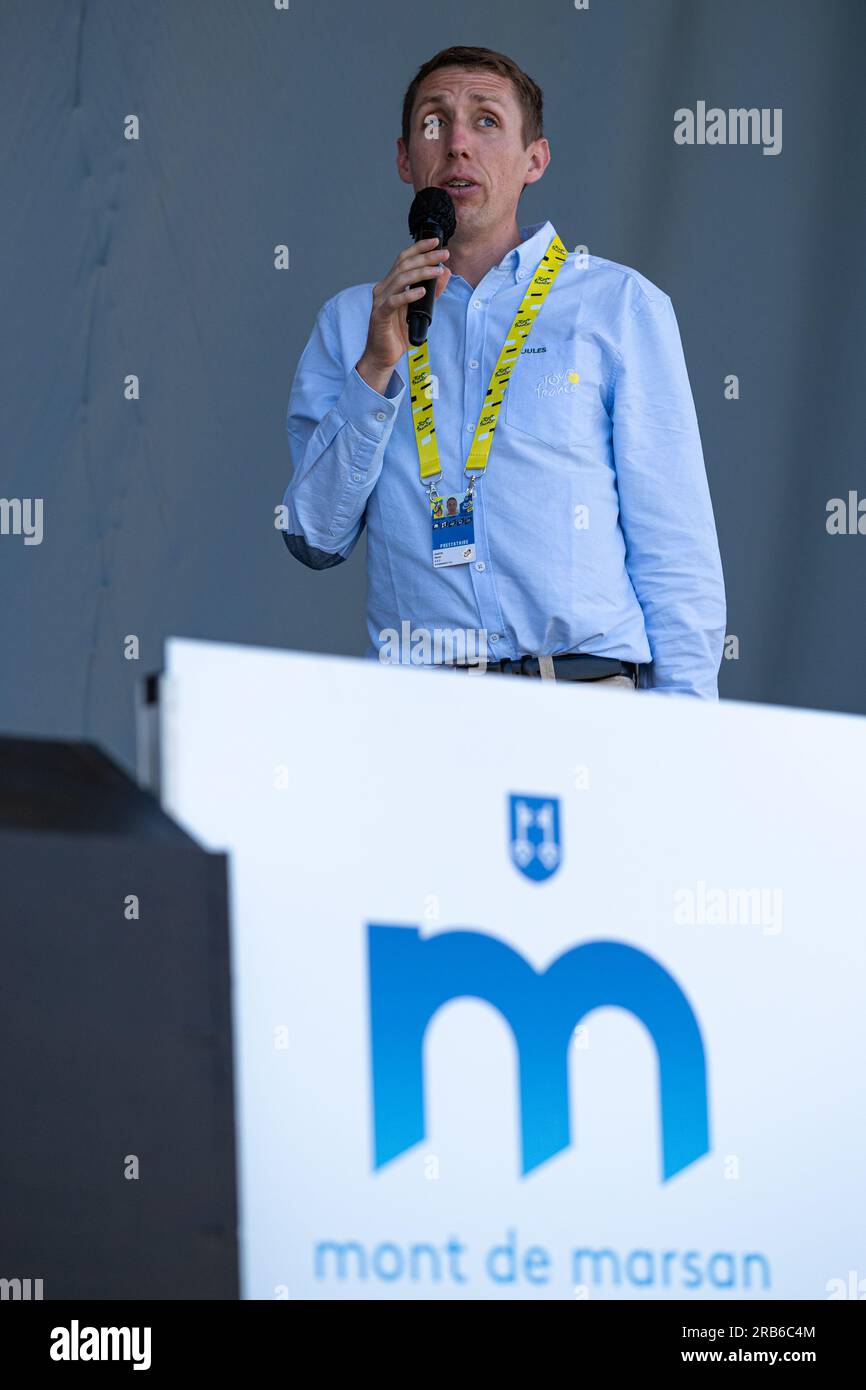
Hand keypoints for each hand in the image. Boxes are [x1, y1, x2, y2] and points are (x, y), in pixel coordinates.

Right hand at [356, 238, 450, 392]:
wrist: (382, 356)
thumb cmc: (398, 334)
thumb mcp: (420, 310)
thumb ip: (432, 292)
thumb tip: (445, 273)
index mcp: (391, 284)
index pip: (404, 259)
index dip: (419, 247)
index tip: (436, 241)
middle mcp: (384, 288)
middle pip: (404, 265)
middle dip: (425, 257)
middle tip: (444, 254)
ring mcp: (380, 301)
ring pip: (400, 279)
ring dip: (421, 272)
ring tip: (438, 270)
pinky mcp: (380, 315)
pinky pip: (394, 301)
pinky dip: (409, 295)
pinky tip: (422, 291)